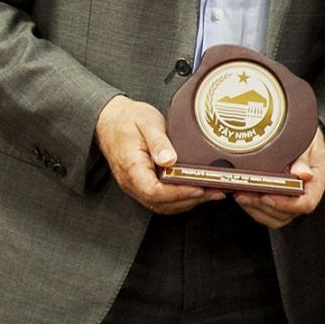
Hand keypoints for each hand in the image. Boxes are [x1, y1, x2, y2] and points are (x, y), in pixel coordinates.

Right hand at [94, 94, 217, 212]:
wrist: (110, 119)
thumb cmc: (128, 119)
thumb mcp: (147, 122)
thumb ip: (159, 142)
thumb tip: (169, 160)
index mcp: (131, 167)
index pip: (154, 191)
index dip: (178, 193)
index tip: (198, 187)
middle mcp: (131, 182)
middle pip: (161, 203)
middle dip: (190, 200)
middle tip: (214, 191)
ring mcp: (135, 185)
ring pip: (162, 205)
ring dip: (187, 202)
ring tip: (211, 192)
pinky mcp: (142, 184)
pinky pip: (160, 198)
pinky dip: (180, 198)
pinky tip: (196, 190)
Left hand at [234, 130, 324, 228]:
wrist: (306, 139)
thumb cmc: (309, 142)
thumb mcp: (309, 144)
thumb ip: (304, 159)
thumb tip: (304, 174)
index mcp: (317, 182)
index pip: (306, 203)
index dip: (285, 204)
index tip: (266, 196)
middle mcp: (306, 195)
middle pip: (287, 213)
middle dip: (263, 206)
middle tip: (245, 194)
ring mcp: (293, 201)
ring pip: (276, 217)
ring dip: (256, 209)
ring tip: (241, 195)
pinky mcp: (281, 201)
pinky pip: (269, 214)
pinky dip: (254, 209)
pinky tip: (244, 197)